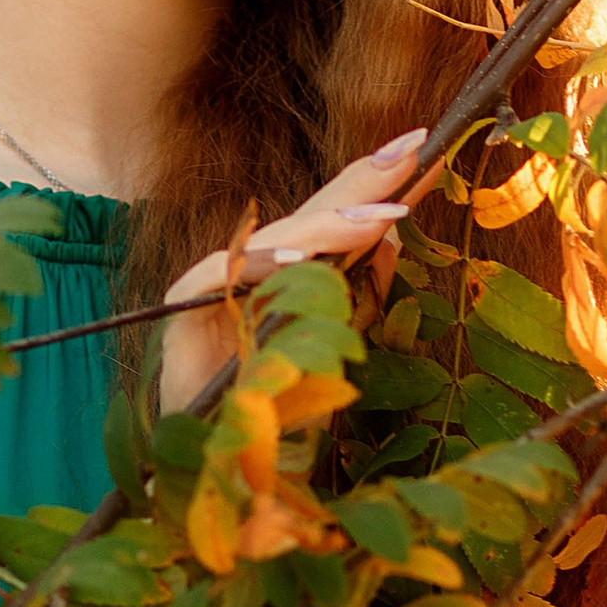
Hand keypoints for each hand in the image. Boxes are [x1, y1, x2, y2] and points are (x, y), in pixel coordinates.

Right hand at [157, 129, 427, 414]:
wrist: (207, 456)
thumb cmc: (269, 406)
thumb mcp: (328, 348)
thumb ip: (355, 296)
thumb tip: (392, 243)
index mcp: (288, 274)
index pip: (338, 220)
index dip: (377, 187)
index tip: (424, 152)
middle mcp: (254, 268)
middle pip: (311, 216)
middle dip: (361, 182)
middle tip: (410, 151)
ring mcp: (218, 282)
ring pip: (275, 240)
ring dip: (329, 227)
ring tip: (380, 215)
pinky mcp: (182, 305)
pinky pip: (223, 277)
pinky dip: (260, 266)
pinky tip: (298, 259)